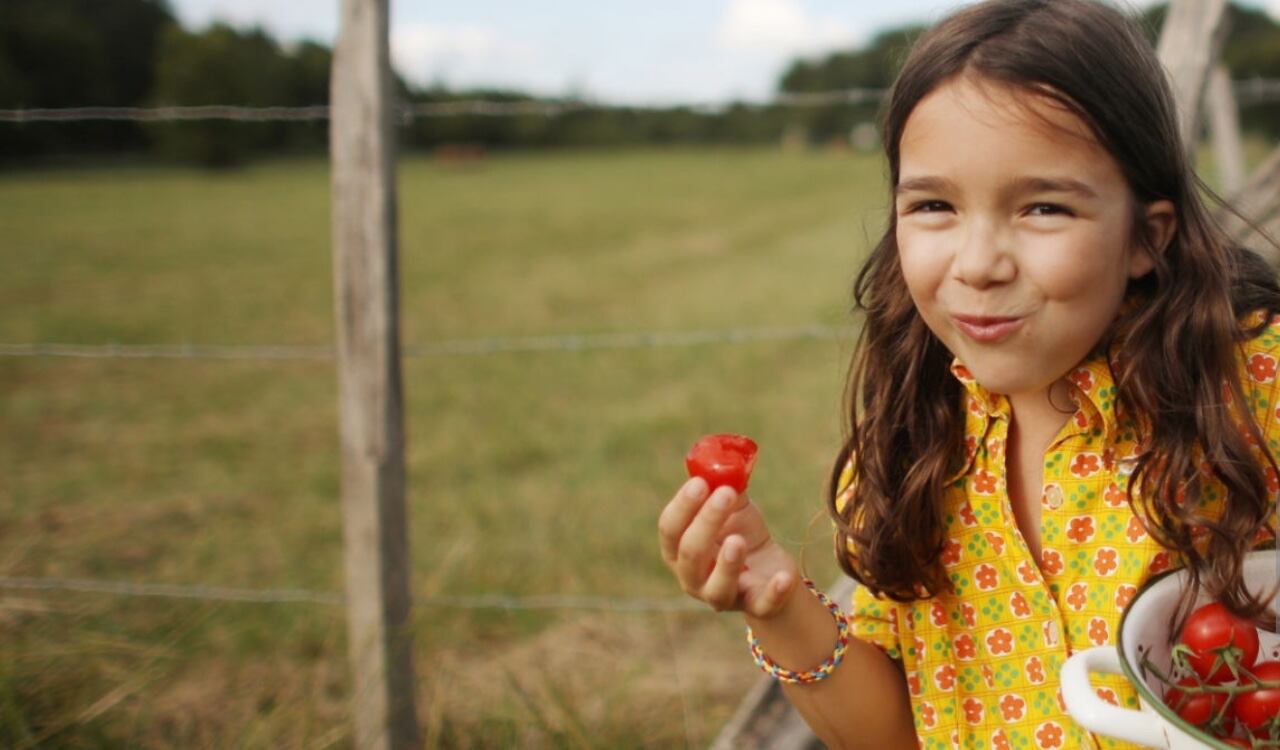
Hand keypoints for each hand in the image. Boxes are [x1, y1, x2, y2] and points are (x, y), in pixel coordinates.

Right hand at [658, 476, 799, 618]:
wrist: (769, 568)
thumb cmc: (741, 533)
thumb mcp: (734, 508)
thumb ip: (727, 486)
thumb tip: (727, 462)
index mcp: (678, 550)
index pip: (670, 529)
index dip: (682, 506)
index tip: (700, 482)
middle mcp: (692, 578)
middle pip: (690, 555)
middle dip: (706, 523)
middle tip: (725, 494)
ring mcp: (722, 596)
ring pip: (717, 588)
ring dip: (727, 564)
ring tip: (738, 540)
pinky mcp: (755, 606)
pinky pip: (762, 605)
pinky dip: (773, 592)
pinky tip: (785, 577)